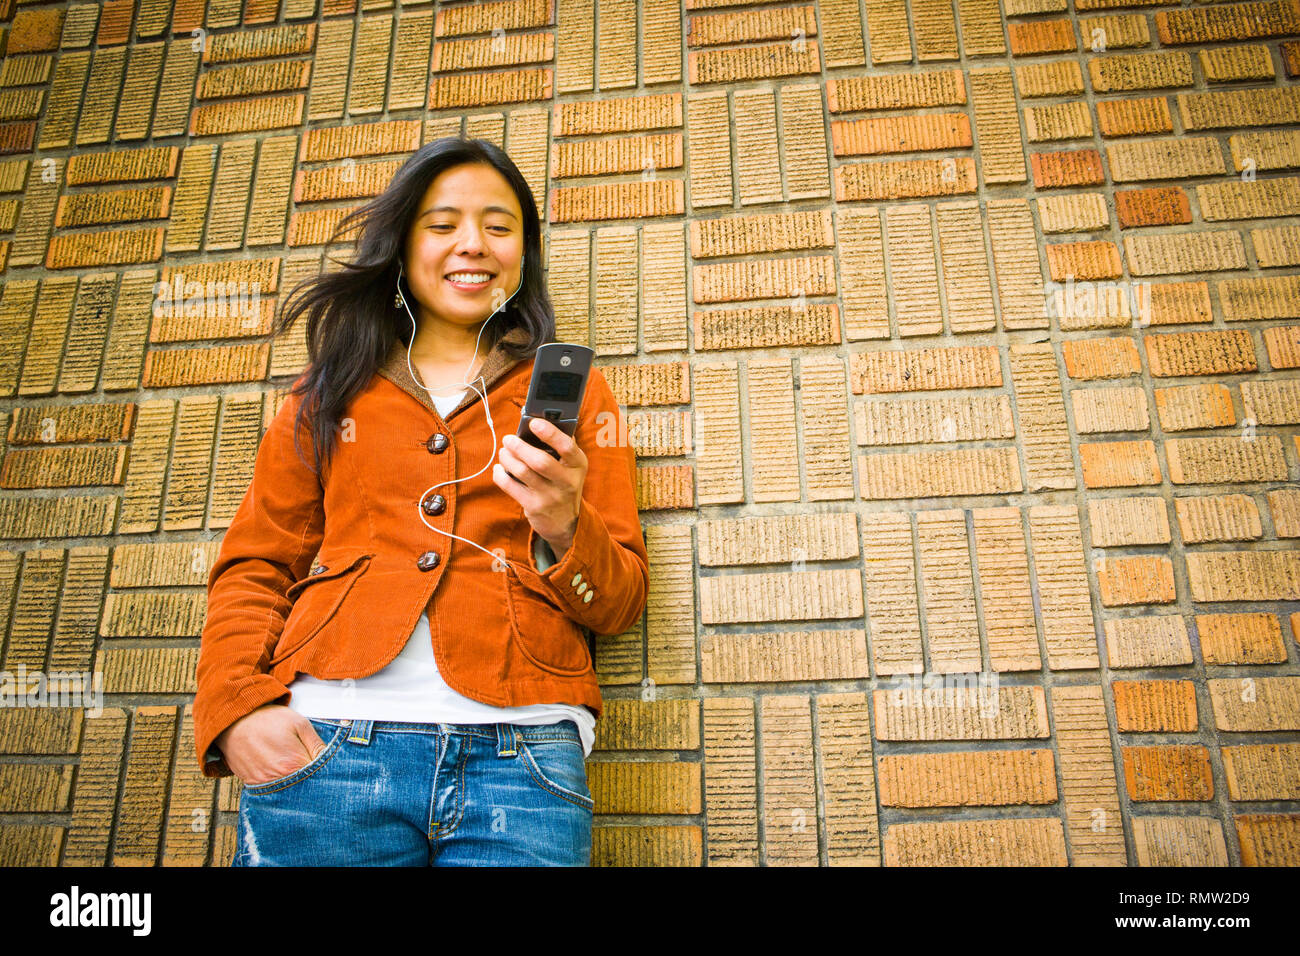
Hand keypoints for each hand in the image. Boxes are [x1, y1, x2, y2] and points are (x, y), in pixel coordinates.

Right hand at [215, 704, 326, 785]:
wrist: (234, 721)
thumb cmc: (266, 720)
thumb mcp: (299, 724)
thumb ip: (317, 744)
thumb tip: (329, 758)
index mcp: (293, 764)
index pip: (318, 778)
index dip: (324, 771)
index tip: (326, 767)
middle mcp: (278, 778)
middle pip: (303, 787)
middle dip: (310, 778)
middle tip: (307, 763)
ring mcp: (264, 784)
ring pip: (288, 790)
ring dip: (294, 781)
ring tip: (289, 762)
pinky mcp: (252, 784)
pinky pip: (271, 789)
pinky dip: (278, 782)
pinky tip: (278, 768)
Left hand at [492, 416, 586, 555]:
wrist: (565, 522)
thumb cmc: (564, 484)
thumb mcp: (571, 467)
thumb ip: (561, 446)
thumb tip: (541, 420)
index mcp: (578, 465)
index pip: (567, 447)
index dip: (549, 433)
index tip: (533, 423)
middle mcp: (567, 481)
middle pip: (540, 461)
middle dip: (520, 447)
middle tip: (508, 439)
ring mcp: (550, 496)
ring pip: (522, 472)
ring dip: (508, 458)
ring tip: (504, 452)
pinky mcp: (534, 507)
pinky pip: (510, 486)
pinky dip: (500, 475)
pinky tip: (499, 468)